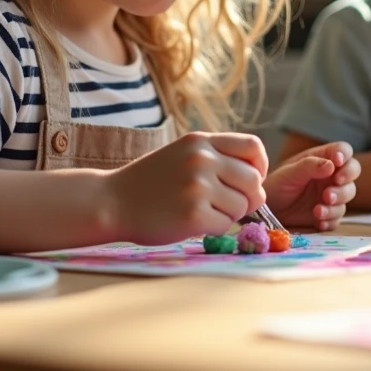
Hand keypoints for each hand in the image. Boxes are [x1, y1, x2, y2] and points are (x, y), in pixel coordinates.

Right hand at [106, 132, 266, 244]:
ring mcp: (198, 187)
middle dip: (248, 198)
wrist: (111, 202)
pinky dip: (214, 228)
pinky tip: (192, 222)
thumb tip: (258, 185)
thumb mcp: (183, 154)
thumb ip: (217, 159)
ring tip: (203, 211)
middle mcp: (202, 159)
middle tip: (229, 205)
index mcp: (201, 141)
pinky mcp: (194, 215)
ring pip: (242, 206)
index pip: (253, 147)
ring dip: (229, 215)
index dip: (259, 167)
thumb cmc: (150, 182)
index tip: (249, 181)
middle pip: (254, 181)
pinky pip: (225, 226)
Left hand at [264, 142, 360, 229]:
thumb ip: (309, 166)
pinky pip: (337, 217)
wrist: (269, 209)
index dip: (344, 154)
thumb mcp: (290, 173)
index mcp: (323, 159)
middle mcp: (332, 175)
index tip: (337, 162)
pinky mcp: (329, 214)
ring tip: (318, 210)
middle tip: (330, 190)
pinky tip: (318, 221)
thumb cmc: (278, 184)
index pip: (343, 150)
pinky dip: (330, 219)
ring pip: (348, 195)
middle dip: (346, 180)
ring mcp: (332, 195)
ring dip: (337, 202)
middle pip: (352, 171)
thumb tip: (331, 165)